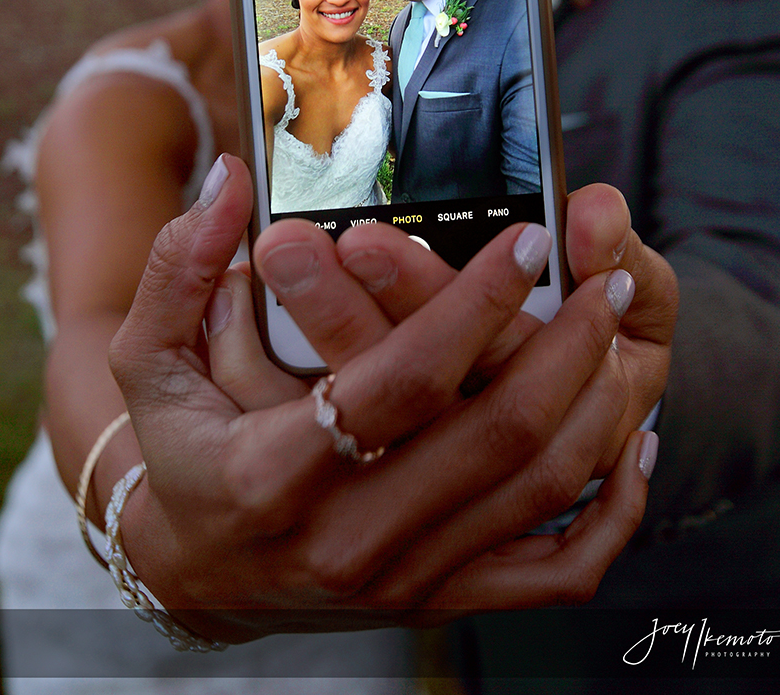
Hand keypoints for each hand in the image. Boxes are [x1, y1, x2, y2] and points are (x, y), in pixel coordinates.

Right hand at [109, 157, 659, 641]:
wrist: (195, 569)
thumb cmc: (177, 450)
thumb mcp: (147, 358)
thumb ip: (178, 266)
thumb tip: (230, 181)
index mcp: (274, 471)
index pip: (400, 380)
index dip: (473, 303)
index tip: (527, 240)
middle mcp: (348, 539)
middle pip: (494, 437)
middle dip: (567, 345)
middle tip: (606, 277)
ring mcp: (403, 578)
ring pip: (538, 494)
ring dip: (597, 404)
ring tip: (622, 327)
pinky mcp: (440, 599)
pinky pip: (555, 572)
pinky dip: (612, 515)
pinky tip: (632, 445)